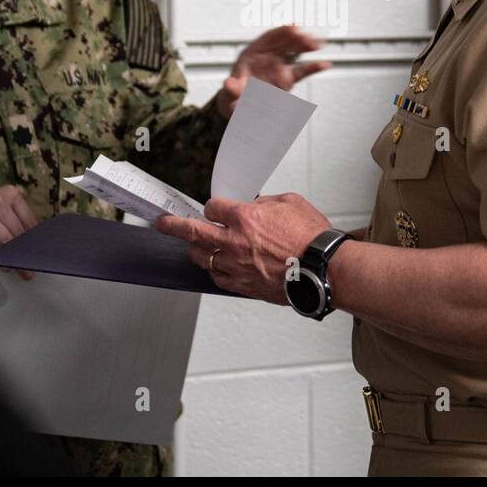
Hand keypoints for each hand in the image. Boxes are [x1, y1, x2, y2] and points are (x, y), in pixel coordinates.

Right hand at [0, 185, 38, 280]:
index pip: (29, 219)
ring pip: (5, 240)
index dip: (34, 239)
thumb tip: (31, 243)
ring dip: (13, 259)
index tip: (38, 253)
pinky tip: (1, 265)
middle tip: (30, 269)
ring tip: (18, 270)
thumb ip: (13, 218)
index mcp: (9, 193)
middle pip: (18, 232)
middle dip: (25, 253)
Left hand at [155, 193, 331, 303]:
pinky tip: (214, 266)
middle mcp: (235, 241)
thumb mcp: (290, 202)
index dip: (213, 207)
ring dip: (195, 250)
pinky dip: (213, 270)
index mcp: (245, 217)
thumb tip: (255, 205)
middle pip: (192, 232)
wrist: (323, 269)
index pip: (212, 207)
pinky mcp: (242, 284)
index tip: (214, 209)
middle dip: (172, 226)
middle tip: (162, 223)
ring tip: (192, 246)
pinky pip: (216, 277)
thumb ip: (266, 202)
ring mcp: (235, 265)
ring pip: (200, 257)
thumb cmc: (312, 239)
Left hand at [216, 25, 330, 119]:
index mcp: (251, 54)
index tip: (292, 27)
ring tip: (318, 44)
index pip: (267, 38)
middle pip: (284, 42)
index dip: (280, 31)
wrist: (240, 106)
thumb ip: (231, 88)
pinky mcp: (287, 78)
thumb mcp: (229, 94)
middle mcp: (266, 56)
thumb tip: (228, 84)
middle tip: (308, 36)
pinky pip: (301, 71)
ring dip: (306, 47)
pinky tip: (325, 64)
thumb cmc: (233, 97)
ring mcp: (278, 65)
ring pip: (294, 52)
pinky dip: (312, 68)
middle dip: (296, 38)